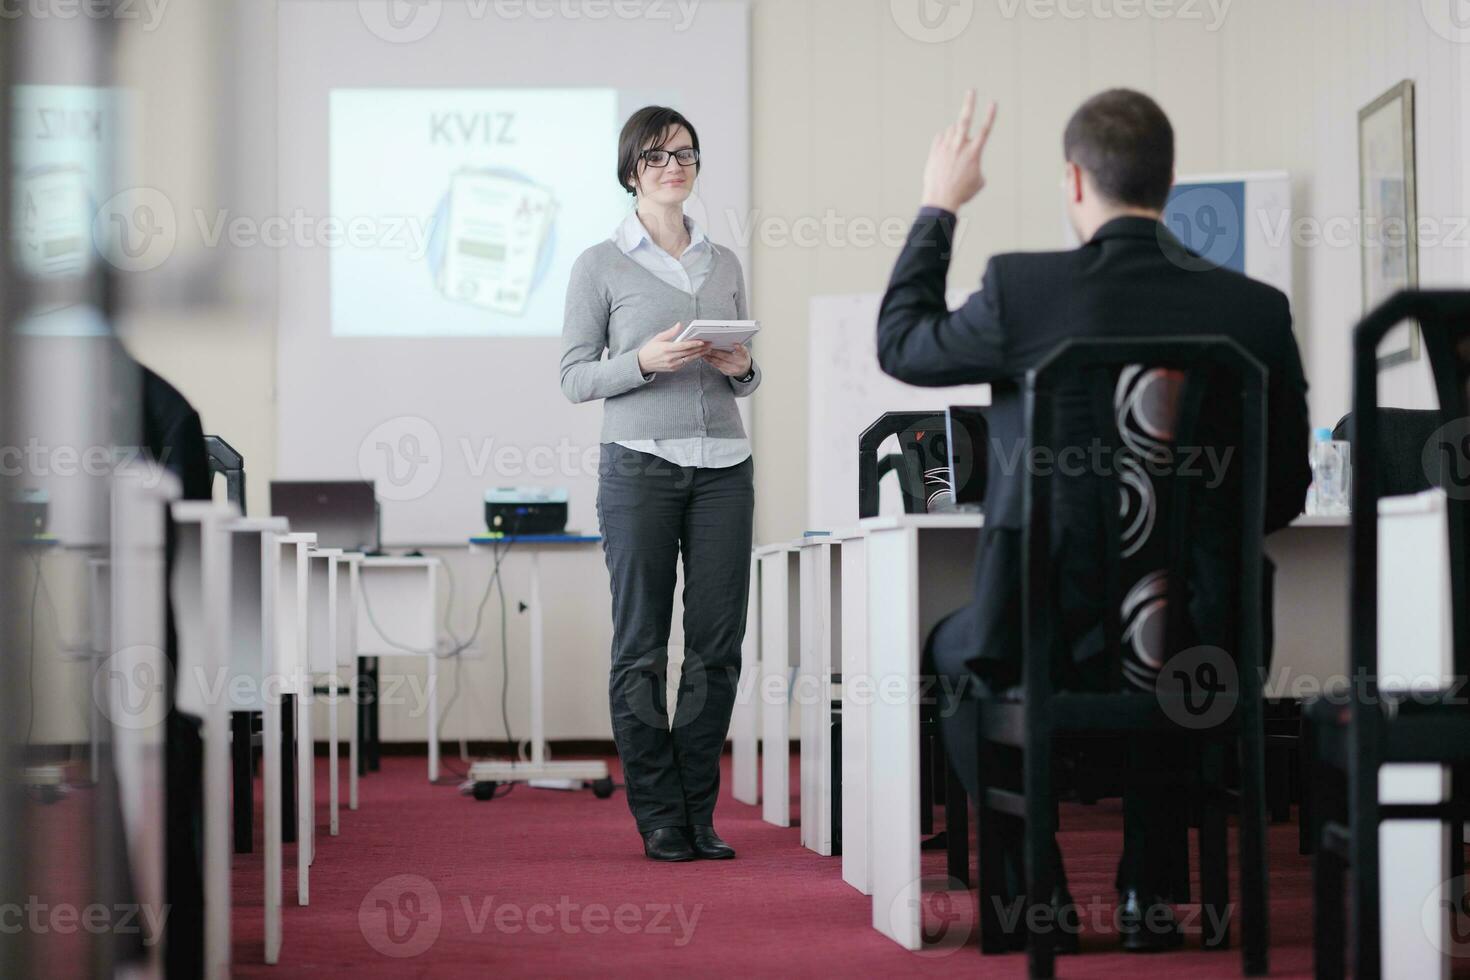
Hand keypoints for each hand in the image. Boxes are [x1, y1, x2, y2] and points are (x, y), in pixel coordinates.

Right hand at [638, 322, 708, 374]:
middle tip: (709, 344)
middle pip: (689, 353)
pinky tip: (699, 354)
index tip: (702, 341)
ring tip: (708, 349)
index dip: (693, 344)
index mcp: (666, 349)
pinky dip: (693, 358)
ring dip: (699, 354)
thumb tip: (679, 325)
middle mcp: (670, 358)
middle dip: (700, 349)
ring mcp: (672, 365)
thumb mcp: (658, 338)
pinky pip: (686, 363)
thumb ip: (670, 332)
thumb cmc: (650, 349)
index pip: (683, 346)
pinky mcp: (674, 369)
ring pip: (689, 359)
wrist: (643, 363)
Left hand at [703, 343, 751, 377]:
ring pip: (719, 363)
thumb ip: (741, 348)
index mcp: (742, 359)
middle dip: (716, 352)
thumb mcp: (745, 352)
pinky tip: (706, 358)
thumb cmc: (743, 358)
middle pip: (725, 358)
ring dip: (711, 357)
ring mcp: (731, 370)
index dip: (732, 349)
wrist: (744, 370)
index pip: (738, 352)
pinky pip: (717, 366)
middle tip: (708, 347)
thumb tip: (736, 344)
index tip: (727, 345)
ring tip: (704, 352)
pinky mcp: (725, 372)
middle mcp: (737, 366)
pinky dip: (711, 361)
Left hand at [921, 90, 996, 212]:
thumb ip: (976, 165)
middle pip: (965, 119)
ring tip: (955, 152)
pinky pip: (941, 138)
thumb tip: (969, 159)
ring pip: (952, 130)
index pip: (985, 129)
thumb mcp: (978, 181)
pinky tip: (946, 151)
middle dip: (969, 103)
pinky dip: (945, 140)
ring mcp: (946, 147)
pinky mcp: (934, 151)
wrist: (941, 199)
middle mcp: (960, 146)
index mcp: (974, 152)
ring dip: (956, 135)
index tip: (993, 102)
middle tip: (971, 91)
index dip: (990, 115)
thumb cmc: (962, 192)